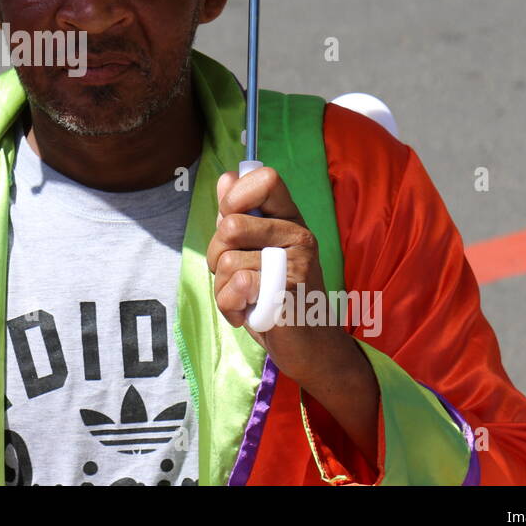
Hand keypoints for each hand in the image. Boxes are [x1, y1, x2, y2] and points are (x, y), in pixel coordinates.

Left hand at [206, 166, 353, 385]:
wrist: (309, 347)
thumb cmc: (275, 296)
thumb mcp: (255, 250)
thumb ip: (240, 214)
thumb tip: (226, 178)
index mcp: (290, 218)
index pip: (265, 178)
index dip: (235, 197)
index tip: (230, 220)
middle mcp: (299, 235)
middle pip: (230, 225)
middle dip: (216, 255)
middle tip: (234, 275)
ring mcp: (298, 263)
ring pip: (227, 261)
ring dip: (223, 288)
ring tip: (245, 298)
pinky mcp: (290, 291)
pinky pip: (237, 287)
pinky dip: (230, 306)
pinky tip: (248, 312)